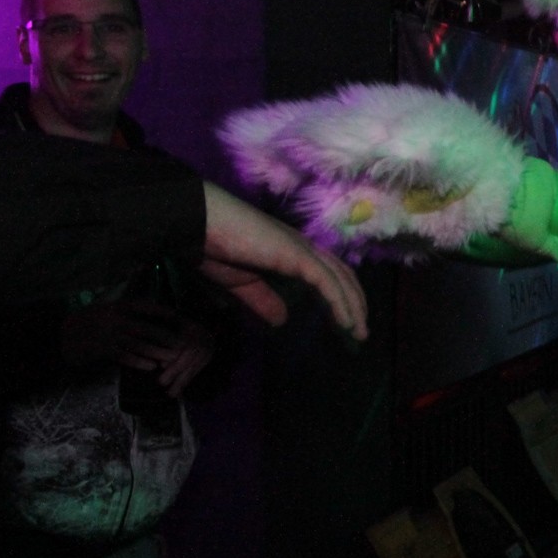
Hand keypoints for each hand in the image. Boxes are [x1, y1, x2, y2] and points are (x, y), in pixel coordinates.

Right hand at [59, 301, 214, 396]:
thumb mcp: (107, 300)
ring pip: (136, 345)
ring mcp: (107, 335)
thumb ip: (128, 286)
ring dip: (155, 352)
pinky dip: (138, 362)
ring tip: (171, 358)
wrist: (61, 334)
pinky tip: (151, 366)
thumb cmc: (90, 317)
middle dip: (165, 337)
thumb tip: (143, 265)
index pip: (145, 306)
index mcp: (117, 306)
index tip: (180, 317)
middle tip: (182, 343)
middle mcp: (114, 319)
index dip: (163, 312)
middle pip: (145, 329)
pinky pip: (123, 357)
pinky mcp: (101, 350)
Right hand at [201, 183, 367, 337]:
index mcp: (290, 250)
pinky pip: (326, 281)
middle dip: (355, 302)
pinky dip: (340, 302)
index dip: (339, 295)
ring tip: (359, 333)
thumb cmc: (214, 248)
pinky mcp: (297, 254)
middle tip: (360, 332)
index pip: (327, 272)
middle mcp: (303, 246)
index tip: (346, 321)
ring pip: (339, 279)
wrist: (197, 224)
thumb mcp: (242, 283)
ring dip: (353, 306)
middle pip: (341, 274)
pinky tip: (347, 322)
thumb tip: (282, 321)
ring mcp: (302, 248)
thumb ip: (263, 300)